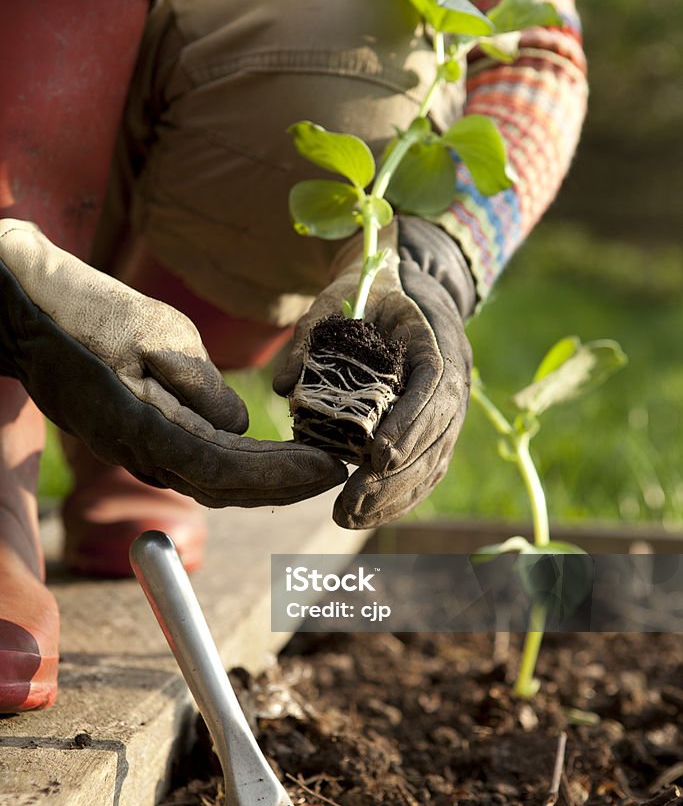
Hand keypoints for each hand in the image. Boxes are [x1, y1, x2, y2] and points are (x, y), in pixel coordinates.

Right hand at [0, 219, 345, 505]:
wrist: (24, 312)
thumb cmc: (84, 311)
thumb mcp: (151, 331)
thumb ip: (198, 383)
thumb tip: (239, 425)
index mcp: (142, 429)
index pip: (226, 471)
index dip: (281, 475)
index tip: (327, 466)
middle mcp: (138, 452)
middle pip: (224, 487)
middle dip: (284, 485)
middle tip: (334, 472)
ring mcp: (134, 449)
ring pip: (211, 481)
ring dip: (264, 481)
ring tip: (313, 470)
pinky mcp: (136, 436)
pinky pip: (195, 463)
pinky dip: (238, 466)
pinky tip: (266, 458)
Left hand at [274, 217, 474, 527]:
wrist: (406, 287)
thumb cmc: (369, 289)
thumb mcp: (337, 296)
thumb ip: (311, 333)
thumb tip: (282, 388)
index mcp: (434, 340)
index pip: (434, 387)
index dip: (410, 424)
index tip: (379, 455)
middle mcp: (452, 378)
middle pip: (436, 436)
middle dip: (395, 476)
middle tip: (350, 503)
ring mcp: (449, 406)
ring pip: (434, 461)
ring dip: (395, 496)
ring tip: (351, 518)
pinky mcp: (437, 427)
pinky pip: (428, 468)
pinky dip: (402, 496)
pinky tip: (369, 515)